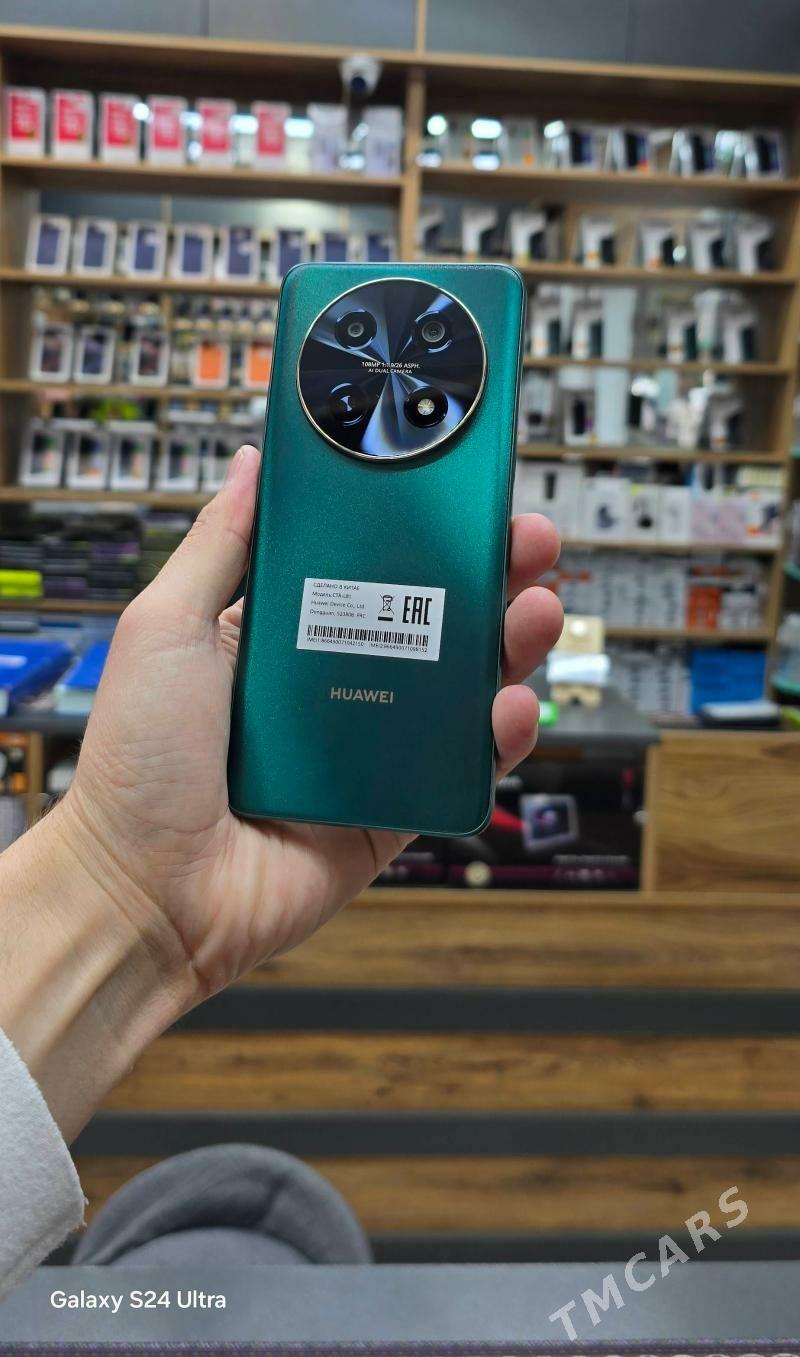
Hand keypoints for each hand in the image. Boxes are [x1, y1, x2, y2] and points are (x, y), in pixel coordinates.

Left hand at [62, 445, 561, 1006]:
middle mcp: (329, 682)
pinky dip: (496, 735)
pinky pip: (457, 764)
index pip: (367, 562)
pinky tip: (510, 704)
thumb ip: (216, 544)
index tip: (461, 489)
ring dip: (509, 643)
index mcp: (278, 633)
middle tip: (525, 540)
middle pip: (430, 615)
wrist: (144, 893)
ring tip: (536, 609)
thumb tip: (252, 463)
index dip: (419, 526)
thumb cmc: (136, 762)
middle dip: (488, 574)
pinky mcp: (390, 808)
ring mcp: (365, 746)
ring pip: (458, 684)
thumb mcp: (164, 626)